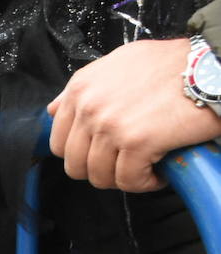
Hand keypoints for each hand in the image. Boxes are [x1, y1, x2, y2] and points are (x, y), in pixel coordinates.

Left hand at [49, 38, 220, 192]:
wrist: (211, 68)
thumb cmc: (172, 65)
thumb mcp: (118, 64)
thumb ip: (83, 88)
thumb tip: (54, 110)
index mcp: (81, 89)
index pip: (59, 143)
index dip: (82, 155)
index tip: (103, 154)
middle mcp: (90, 107)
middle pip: (75, 165)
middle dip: (100, 170)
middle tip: (124, 164)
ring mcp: (111, 126)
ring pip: (99, 177)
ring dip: (124, 178)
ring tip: (144, 166)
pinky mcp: (136, 142)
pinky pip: (128, 181)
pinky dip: (145, 183)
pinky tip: (158, 171)